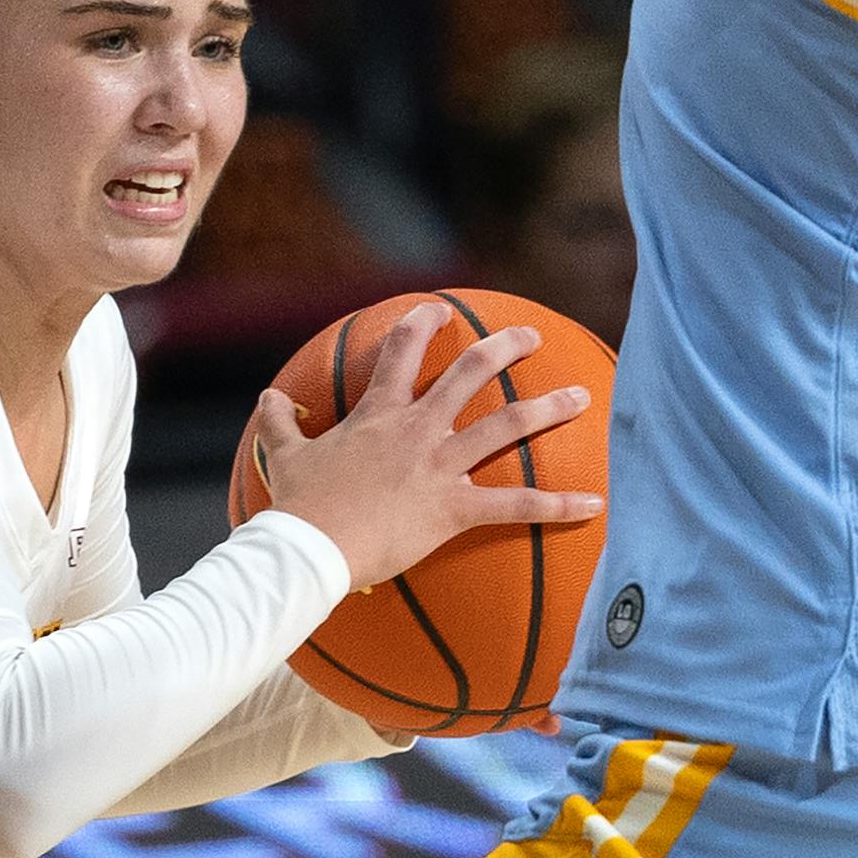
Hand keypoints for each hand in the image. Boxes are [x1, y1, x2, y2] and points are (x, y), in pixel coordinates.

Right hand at [253, 302, 602, 590]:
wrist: (311, 547)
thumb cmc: (299, 506)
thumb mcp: (284, 457)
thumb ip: (277, 423)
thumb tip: (265, 397)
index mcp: (378, 415)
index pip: (401, 353)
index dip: (421, 326)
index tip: (438, 311)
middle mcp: (416, 428)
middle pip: (470, 373)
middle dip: (505, 348)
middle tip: (531, 337)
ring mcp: (440, 465)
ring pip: (506, 424)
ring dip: (548, 409)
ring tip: (581, 397)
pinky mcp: (455, 507)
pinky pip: (516, 504)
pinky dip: (557, 505)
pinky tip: (593, 505)